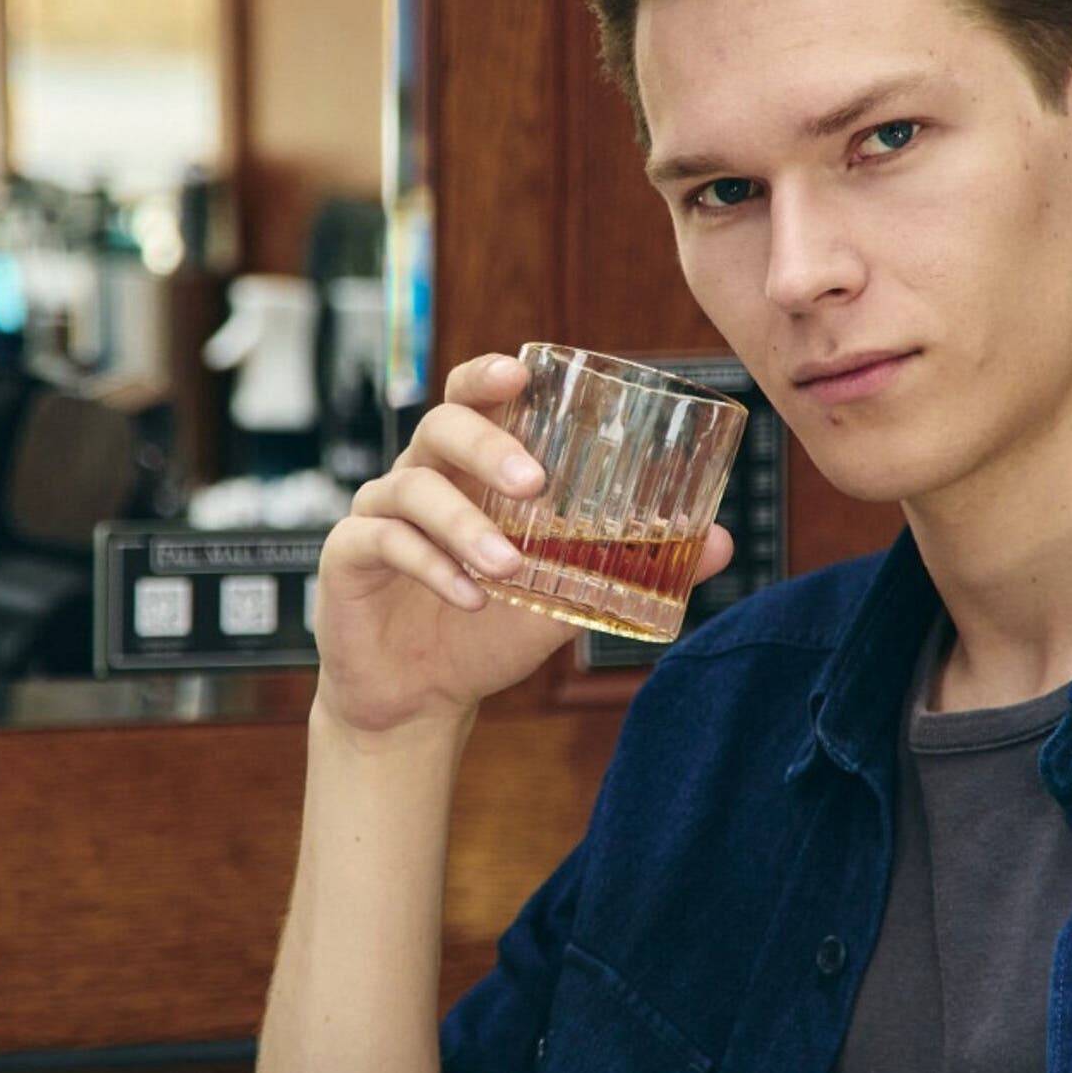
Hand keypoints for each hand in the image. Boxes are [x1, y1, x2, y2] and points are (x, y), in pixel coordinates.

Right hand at [312, 351, 732, 736]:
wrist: (419, 699)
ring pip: (413, 487)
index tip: (520, 372)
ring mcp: (379, 513)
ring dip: (465, 524)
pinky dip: (430, 567)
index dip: (489, 375)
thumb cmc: (489, 628)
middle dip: (487, 444)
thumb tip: (722, 542)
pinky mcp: (349, 558)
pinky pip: (383, 543)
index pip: (472, 397)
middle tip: (535, 483)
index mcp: (469, 468)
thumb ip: (630, 564)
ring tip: (510, 567)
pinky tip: (468, 597)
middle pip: (440, 426)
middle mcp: (421, 476)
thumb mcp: (569, 595)